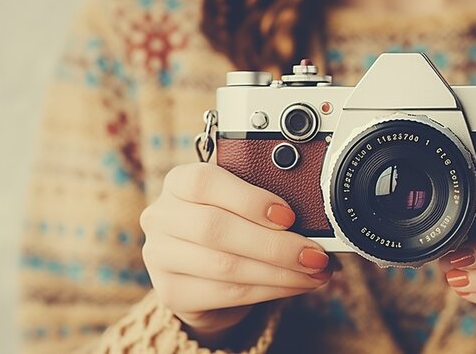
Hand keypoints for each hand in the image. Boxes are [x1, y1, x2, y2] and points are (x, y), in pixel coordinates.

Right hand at [140, 163, 331, 345]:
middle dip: (275, 244)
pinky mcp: (171, 293)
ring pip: (225, 265)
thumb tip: (315, 216)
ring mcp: (160, 257)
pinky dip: (271, 289)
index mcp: (178, 182)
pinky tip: (297, 285)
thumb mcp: (240, 204)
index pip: (203, 182)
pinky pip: (228, 293)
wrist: (201, 275)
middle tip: (315, 253)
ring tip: (315, 271)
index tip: (289, 215)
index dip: (248, 199)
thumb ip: (264, 202)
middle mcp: (161, 217)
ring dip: (280, 271)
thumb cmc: (229, 226)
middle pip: (215, 229)